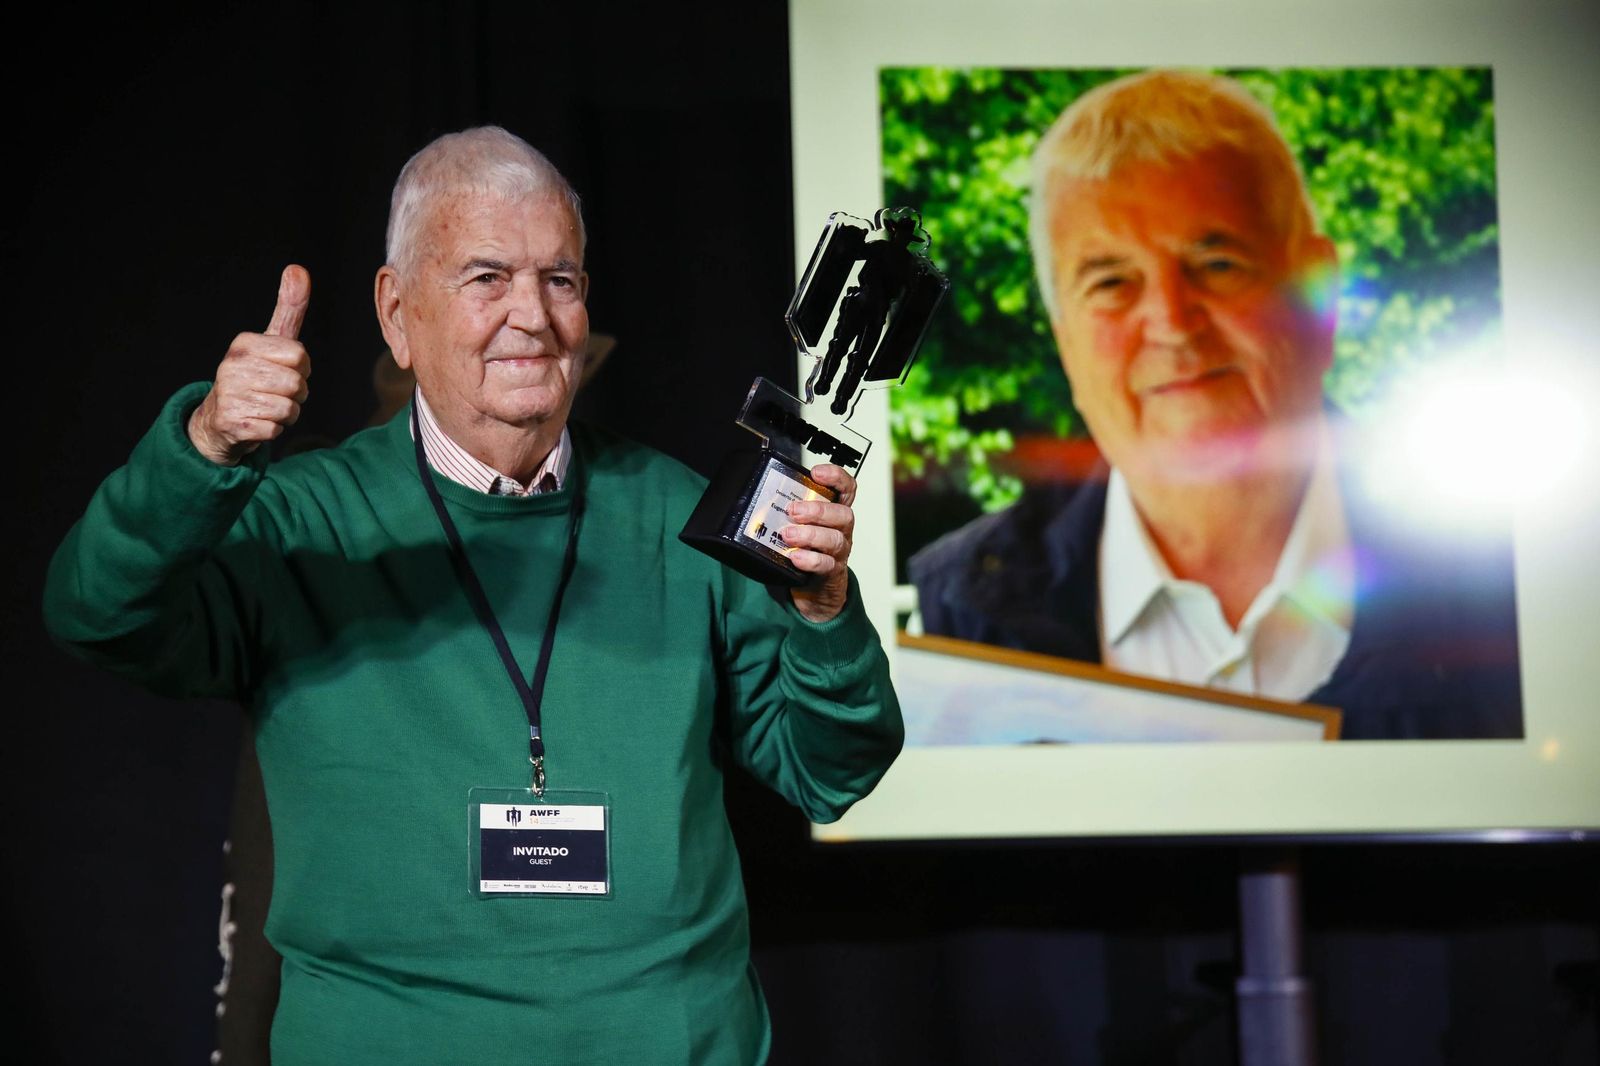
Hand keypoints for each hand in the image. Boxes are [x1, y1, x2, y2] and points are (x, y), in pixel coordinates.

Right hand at [188, 265, 311, 465]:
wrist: (221, 420)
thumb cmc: (256, 376)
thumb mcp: (272, 341)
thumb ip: (289, 308)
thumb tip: (298, 269)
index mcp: (245, 343)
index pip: (300, 356)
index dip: (302, 368)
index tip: (283, 369)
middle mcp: (232, 366)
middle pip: (297, 383)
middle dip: (297, 393)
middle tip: (275, 392)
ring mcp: (230, 395)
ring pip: (289, 408)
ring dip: (287, 413)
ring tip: (266, 407)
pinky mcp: (232, 424)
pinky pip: (276, 429)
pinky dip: (274, 430)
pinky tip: (257, 422)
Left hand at [783, 464, 855, 623]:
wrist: (816, 589)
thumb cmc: (805, 550)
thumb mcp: (800, 526)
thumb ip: (786, 512)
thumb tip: (752, 500)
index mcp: (833, 513)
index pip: (846, 489)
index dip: (836, 477)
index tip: (816, 472)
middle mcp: (841, 530)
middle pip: (843, 514)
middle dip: (817, 510)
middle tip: (793, 510)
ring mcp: (838, 552)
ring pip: (835, 539)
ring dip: (810, 534)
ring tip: (788, 535)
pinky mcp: (831, 572)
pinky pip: (826, 565)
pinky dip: (810, 560)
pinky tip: (796, 558)